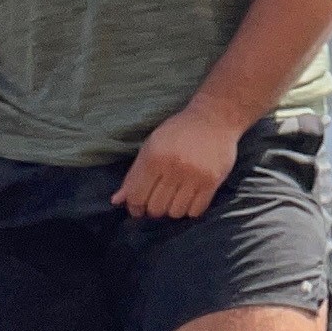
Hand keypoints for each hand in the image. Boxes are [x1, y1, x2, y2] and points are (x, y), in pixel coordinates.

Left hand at [114, 102, 240, 220]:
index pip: (136, 195)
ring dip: (172, 209)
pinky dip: (189, 209)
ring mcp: (194, 176)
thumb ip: (134, 174)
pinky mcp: (212, 182)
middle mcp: (173, 168)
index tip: (137, 208)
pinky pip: (195, 211)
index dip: (134, 207)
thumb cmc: (179, 131)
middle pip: (155, 208)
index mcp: (153, 157)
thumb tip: (117, 200)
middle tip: (157, 201)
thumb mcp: (151, 145)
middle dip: (153, 209)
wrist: (214, 118)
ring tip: (174, 198)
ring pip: (175, 212)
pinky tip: (188, 199)